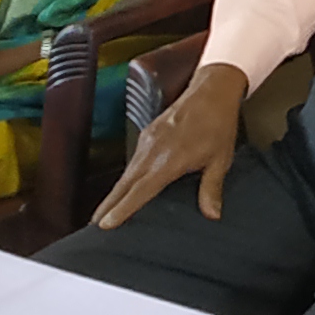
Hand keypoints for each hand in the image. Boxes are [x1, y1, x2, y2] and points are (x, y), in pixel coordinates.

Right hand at [91, 63, 244, 229]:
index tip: (106, 224)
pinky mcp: (148, 133)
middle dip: (108, 204)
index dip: (123, 208)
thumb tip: (212, 215)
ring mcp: (148, 140)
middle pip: (124, 183)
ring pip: (127, 172)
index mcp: (169, 160)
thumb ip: (211, 188)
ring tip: (105, 211)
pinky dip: (126, 176)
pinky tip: (125, 187)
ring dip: (115, 192)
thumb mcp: (220, 159)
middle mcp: (153, 151)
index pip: (140, 190)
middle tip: (93, 224)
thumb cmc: (218, 124)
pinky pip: (133, 160)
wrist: (212, 90)